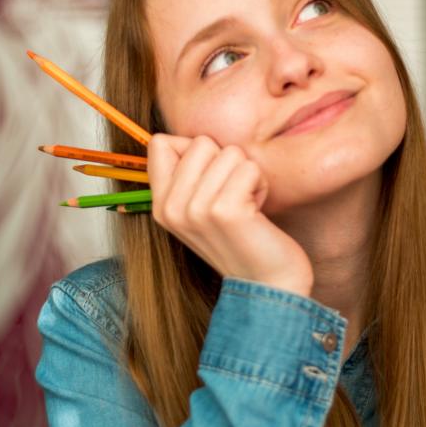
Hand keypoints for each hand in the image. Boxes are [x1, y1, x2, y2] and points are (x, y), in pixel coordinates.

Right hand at [147, 134, 313, 296]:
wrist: (266, 286)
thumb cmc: (241, 239)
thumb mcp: (201, 209)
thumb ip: (188, 176)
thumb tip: (193, 140)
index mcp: (161, 205)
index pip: (159, 143)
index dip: (193, 150)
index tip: (210, 180)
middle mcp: (172, 207)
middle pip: (200, 142)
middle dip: (227, 163)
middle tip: (234, 197)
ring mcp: (196, 210)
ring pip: (229, 152)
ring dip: (247, 175)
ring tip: (246, 206)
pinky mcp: (225, 211)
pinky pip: (249, 167)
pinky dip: (260, 184)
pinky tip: (257, 211)